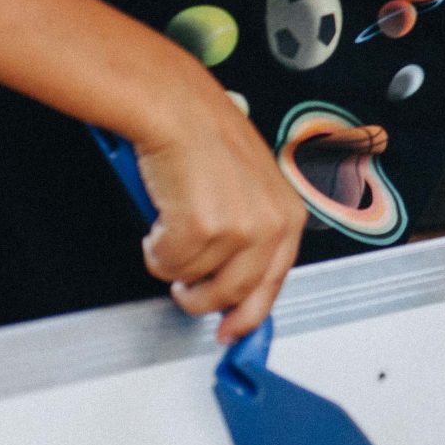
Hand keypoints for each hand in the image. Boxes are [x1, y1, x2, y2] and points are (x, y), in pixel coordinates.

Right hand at [130, 84, 308, 341]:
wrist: (181, 112)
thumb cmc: (209, 142)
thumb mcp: (250, 191)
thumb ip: (251, 237)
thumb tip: (235, 288)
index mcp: (289, 216)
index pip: (274, 283)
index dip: (249, 315)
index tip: (231, 332)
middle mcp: (272, 225)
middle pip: (232, 294)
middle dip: (198, 295)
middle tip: (182, 281)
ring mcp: (240, 228)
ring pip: (192, 282)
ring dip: (173, 262)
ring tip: (172, 228)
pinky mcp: (204, 228)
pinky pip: (167, 265)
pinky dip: (154, 248)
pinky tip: (161, 218)